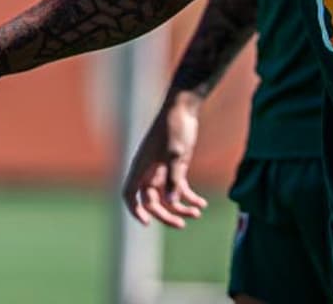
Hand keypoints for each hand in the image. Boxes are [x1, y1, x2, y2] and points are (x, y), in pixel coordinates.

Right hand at [122, 90, 209, 227]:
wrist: (184, 108)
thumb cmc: (175, 127)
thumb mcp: (176, 153)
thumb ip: (174, 177)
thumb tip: (172, 201)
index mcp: (142, 167)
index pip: (130, 194)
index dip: (135, 210)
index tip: (147, 222)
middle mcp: (150, 172)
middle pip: (152, 201)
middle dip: (166, 214)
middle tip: (182, 224)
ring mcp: (163, 171)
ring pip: (168, 197)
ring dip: (181, 207)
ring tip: (197, 213)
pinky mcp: (176, 168)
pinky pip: (179, 188)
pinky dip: (189, 197)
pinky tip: (202, 203)